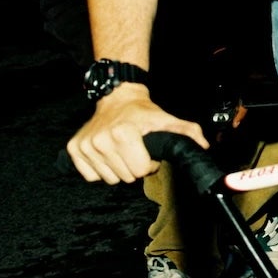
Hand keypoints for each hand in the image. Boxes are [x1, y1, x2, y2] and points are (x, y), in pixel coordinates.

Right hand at [67, 85, 206, 183]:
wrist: (117, 98)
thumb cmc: (142, 112)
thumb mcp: (166, 119)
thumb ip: (187, 132)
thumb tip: (203, 147)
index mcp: (123, 134)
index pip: (139, 170)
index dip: (149, 165)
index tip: (149, 152)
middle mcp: (101, 140)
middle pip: (125, 177)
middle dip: (135, 167)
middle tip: (137, 152)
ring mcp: (85, 145)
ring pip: (108, 179)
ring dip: (119, 170)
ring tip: (124, 153)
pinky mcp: (74, 149)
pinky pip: (90, 176)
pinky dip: (101, 170)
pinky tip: (109, 156)